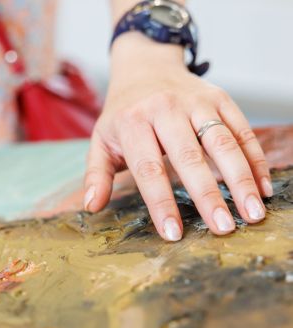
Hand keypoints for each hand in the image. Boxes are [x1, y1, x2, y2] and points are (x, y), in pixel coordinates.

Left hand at [84, 34, 271, 240]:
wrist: (144, 67)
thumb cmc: (122, 113)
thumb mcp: (101, 140)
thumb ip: (96, 174)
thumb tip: (92, 207)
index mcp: (133, 123)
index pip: (148, 170)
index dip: (161, 203)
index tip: (173, 234)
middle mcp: (165, 110)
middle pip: (190, 157)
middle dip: (208, 196)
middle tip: (223, 229)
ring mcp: (196, 102)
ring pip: (222, 143)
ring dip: (240, 180)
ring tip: (252, 213)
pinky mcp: (219, 98)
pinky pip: (241, 129)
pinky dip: (254, 159)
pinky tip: (262, 186)